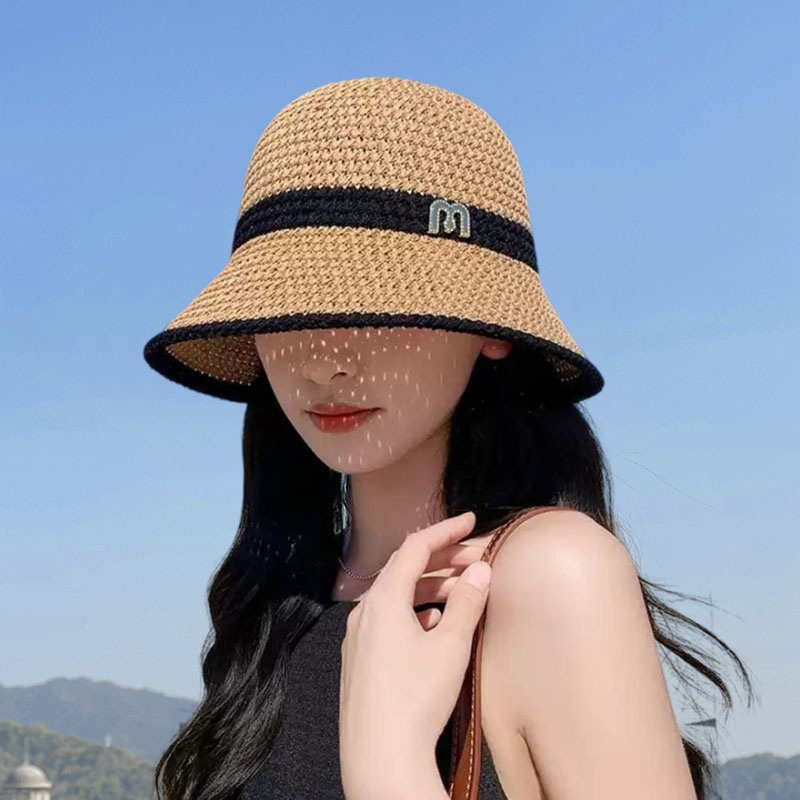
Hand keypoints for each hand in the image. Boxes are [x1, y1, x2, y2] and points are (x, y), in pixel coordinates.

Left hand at [339, 511, 492, 797]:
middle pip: (405, 570)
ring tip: (463, 591)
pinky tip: (435, 626)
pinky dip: (415, 613)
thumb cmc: (415, 699)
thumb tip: (481, 570)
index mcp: (383, 599)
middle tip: (478, 559)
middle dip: (443, 561)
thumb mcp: (449, 646)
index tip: (471, 521)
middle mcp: (364, 612)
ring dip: (431, 588)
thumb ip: (466, 602)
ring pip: (397, 597)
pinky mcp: (360, 662)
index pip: (415, 547)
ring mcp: (358, 638)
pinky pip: (388, 622)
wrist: (379, 758)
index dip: (445, 530)